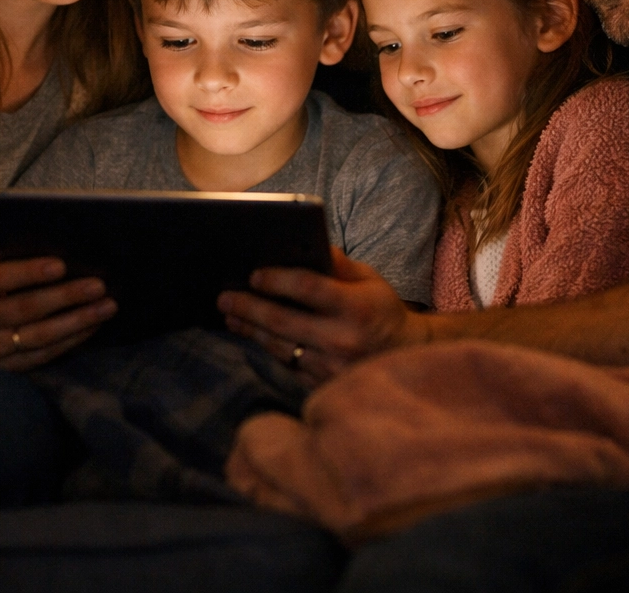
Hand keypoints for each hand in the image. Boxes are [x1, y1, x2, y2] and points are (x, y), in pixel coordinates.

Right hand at [0, 251, 116, 369]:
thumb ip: (9, 258)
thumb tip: (54, 243)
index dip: (29, 272)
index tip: (61, 265)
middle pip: (25, 309)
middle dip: (66, 296)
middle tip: (98, 286)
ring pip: (40, 336)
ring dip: (78, 321)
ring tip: (107, 306)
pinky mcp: (9, 367)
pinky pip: (46, 354)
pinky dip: (73, 339)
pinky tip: (94, 325)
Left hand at [217, 248, 431, 382]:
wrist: (404, 356)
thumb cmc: (382, 309)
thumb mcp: (370, 280)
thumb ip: (338, 264)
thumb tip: (305, 243)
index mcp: (356, 308)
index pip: (307, 289)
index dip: (276, 280)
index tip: (253, 274)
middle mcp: (342, 340)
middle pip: (282, 321)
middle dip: (248, 307)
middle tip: (223, 297)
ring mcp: (330, 367)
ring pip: (279, 346)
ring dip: (250, 329)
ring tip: (230, 314)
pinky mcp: (321, 384)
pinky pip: (286, 363)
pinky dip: (266, 347)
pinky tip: (252, 333)